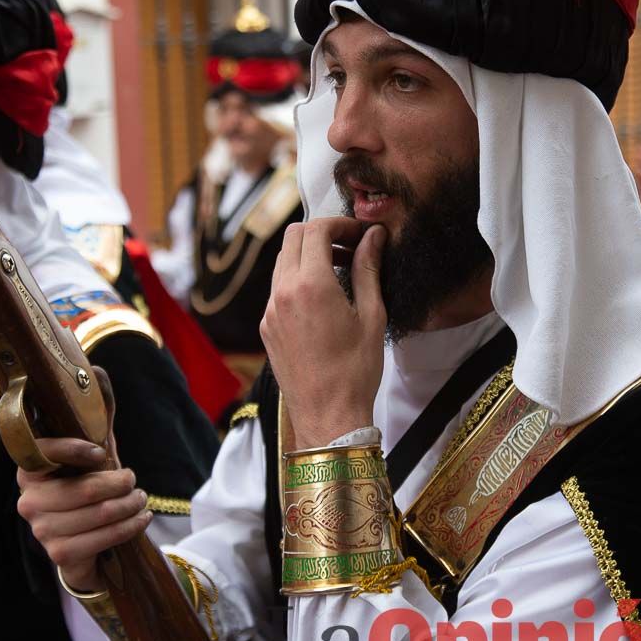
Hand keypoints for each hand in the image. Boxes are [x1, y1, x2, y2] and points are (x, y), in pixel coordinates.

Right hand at [15, 368, 151, 592]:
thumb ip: (96, 414)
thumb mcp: (94, 448)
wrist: (88, 537)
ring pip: (96, 514)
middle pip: (81, 490)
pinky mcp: (59, 554)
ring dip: (129, 506)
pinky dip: (129, 527)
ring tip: (141, 499)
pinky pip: (102, 539)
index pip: (42, 453)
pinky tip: (141, 518)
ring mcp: (41, 529)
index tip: (100, 453)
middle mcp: (28, 499)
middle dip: (118, 483)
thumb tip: (96, 371)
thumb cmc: (88, 483)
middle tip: (133, 479)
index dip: (72, 450)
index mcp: (30, 467)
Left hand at [260, 218, 386, 450]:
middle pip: (293, 238)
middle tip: (351, 247)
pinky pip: (278, 288)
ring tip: (340, 271)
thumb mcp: (372, 315)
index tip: (361, 233)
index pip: (316, 230)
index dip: (341, 224)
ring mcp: (270, 311)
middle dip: (322, 233)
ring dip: (308, 256)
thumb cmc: (356, 371)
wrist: (328, 416)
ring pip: (283, 262)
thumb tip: (373, 237)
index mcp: (310, 285)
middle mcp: (282, 293)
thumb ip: (368, 269)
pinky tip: (323, 297)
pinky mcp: (267, 328)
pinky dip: (298, 279)